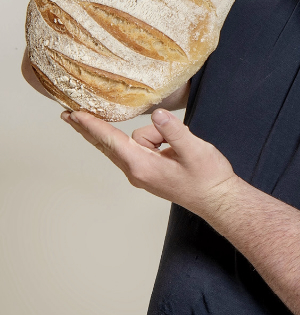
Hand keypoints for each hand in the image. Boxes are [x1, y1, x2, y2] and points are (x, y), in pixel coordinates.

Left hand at [61, 108, 235, 216]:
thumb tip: (157, 115)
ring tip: (179, 145)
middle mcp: (137, 172)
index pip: (111, 140)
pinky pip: (141, 149)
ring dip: (150, 135)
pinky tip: (173, 146)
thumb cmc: (208, 178)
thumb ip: (174, 130)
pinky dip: (150, 141)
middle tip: (67, 114)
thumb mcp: (195, 150)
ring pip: (133, 143)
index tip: (74, 115)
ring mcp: (142, 174)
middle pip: (108, 144)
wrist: (218, 200)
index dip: (92, 125)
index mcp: (143, 165)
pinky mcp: (150, 172)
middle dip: (89, 128)